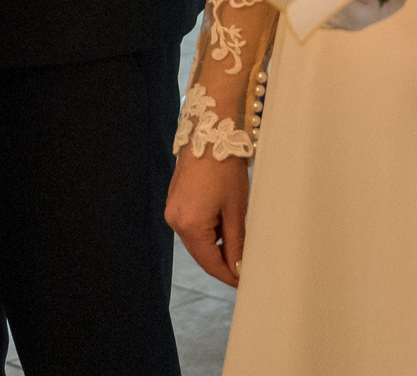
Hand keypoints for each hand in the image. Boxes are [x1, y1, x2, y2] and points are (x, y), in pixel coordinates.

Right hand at [165, 150, 250, 285]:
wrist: (208, 133)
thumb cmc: (225, 170)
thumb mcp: (235, 210)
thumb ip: (234, 244)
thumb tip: (237, 269)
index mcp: (189, 226)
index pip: (209, 262)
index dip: (227, 275)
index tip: (243, 282)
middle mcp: (174, 221)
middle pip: (200, 252)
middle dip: (221, 260)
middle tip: (244, 265)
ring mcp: (172, 210)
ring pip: (196, 239)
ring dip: (215, 243)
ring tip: (237, 239)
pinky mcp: (174, 200)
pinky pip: (191, 224)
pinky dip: (207, 229)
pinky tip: (223, 221)